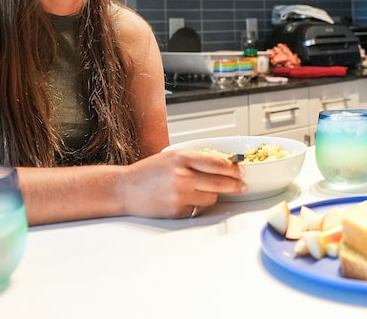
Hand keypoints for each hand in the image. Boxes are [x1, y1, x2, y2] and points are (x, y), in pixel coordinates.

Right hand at [117, 150, 246, 218]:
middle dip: (235, 185)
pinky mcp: (177, 211)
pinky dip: (197, 205)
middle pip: (220, 182)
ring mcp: (180, 195)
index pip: (217, 163)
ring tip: (203, 191)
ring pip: (212, 198)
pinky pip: (198, 209)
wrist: (124, 189)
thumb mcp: (171, 156)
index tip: (241, 171)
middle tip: (242, 186)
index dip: (233, 168)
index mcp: (182, 157)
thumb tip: (223, 165)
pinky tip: (187, 199)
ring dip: (213, 195)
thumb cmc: (148, 172)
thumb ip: (195, 159)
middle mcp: (182, 176)